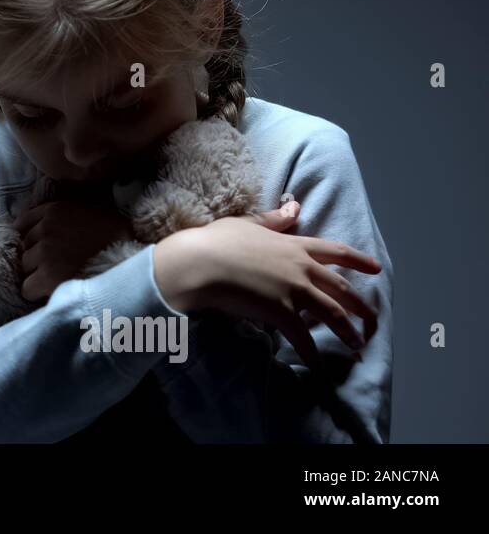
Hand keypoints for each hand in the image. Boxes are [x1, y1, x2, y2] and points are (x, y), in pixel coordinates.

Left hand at [12, 197, 133, 302]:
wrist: (132, 259)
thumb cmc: (116, 238)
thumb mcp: (88, 212)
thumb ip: (62, 217)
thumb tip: (36, 228)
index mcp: (54, 210)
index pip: (22, 224)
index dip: (32, 239)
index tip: (43, 248)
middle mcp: (45, 228)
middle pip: (24, 248)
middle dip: (37, 257)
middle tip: (59, 265)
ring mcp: (45, 252)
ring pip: (25, 268)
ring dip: (38, 274)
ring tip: (61, 278)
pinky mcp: (47, 276)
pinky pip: (27, 288)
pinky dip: (38, 293)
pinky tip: (56, 291)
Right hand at [153, 204, 380, 369]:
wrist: (201, 263)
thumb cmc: (218, 240)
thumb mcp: (247, 223)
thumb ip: (273, 220)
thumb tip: (294, 209)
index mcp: (294, 245)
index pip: (335, 251)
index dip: (358, 260)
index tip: (376, 268)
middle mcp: (301, 268)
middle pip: (341, 287)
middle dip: (360, 304)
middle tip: (373, 318)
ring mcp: (294, 291)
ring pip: (332, 313)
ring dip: (348, 332)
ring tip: (358, 345)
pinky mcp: (281, 312)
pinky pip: (303, 338)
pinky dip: (312, 354)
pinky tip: (318, 366)